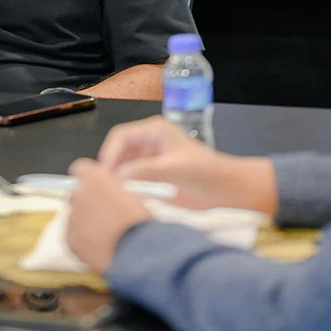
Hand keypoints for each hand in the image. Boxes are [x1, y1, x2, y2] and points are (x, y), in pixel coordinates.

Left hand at [66, 159, 149, 271]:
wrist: (137, 250)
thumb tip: (109, 189)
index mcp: (95, 178)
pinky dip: (83, 240)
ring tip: (106, 234)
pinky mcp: (70, 239)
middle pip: (76, 193)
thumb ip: (113, 187)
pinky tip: (101, 246)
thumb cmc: (139, 221)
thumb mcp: (132, 193)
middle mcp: (79, 194)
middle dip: (87, 202)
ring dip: (86, 222)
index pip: (81, 168)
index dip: (89, 179)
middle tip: (103, 213)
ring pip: (75, 216)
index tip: (96, 187)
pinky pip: (74, 236)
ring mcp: (72, 218)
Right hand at [97, 116, 277, 212]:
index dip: (110, 153)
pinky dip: (125, 188)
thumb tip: (119, 175)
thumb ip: (147, 170)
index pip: (121, 136)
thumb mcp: (175, 169)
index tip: (104, 173)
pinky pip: (131, 180)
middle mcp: (149, 142)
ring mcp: (150, 160)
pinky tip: (123, 199)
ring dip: (116, 179)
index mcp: (154, 131)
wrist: (227, 191)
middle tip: (103, 187)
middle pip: (119, 151)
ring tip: (110, 195)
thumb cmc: (206, 173)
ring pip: (122, 166)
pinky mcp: (153, 177)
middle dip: (110, 167)